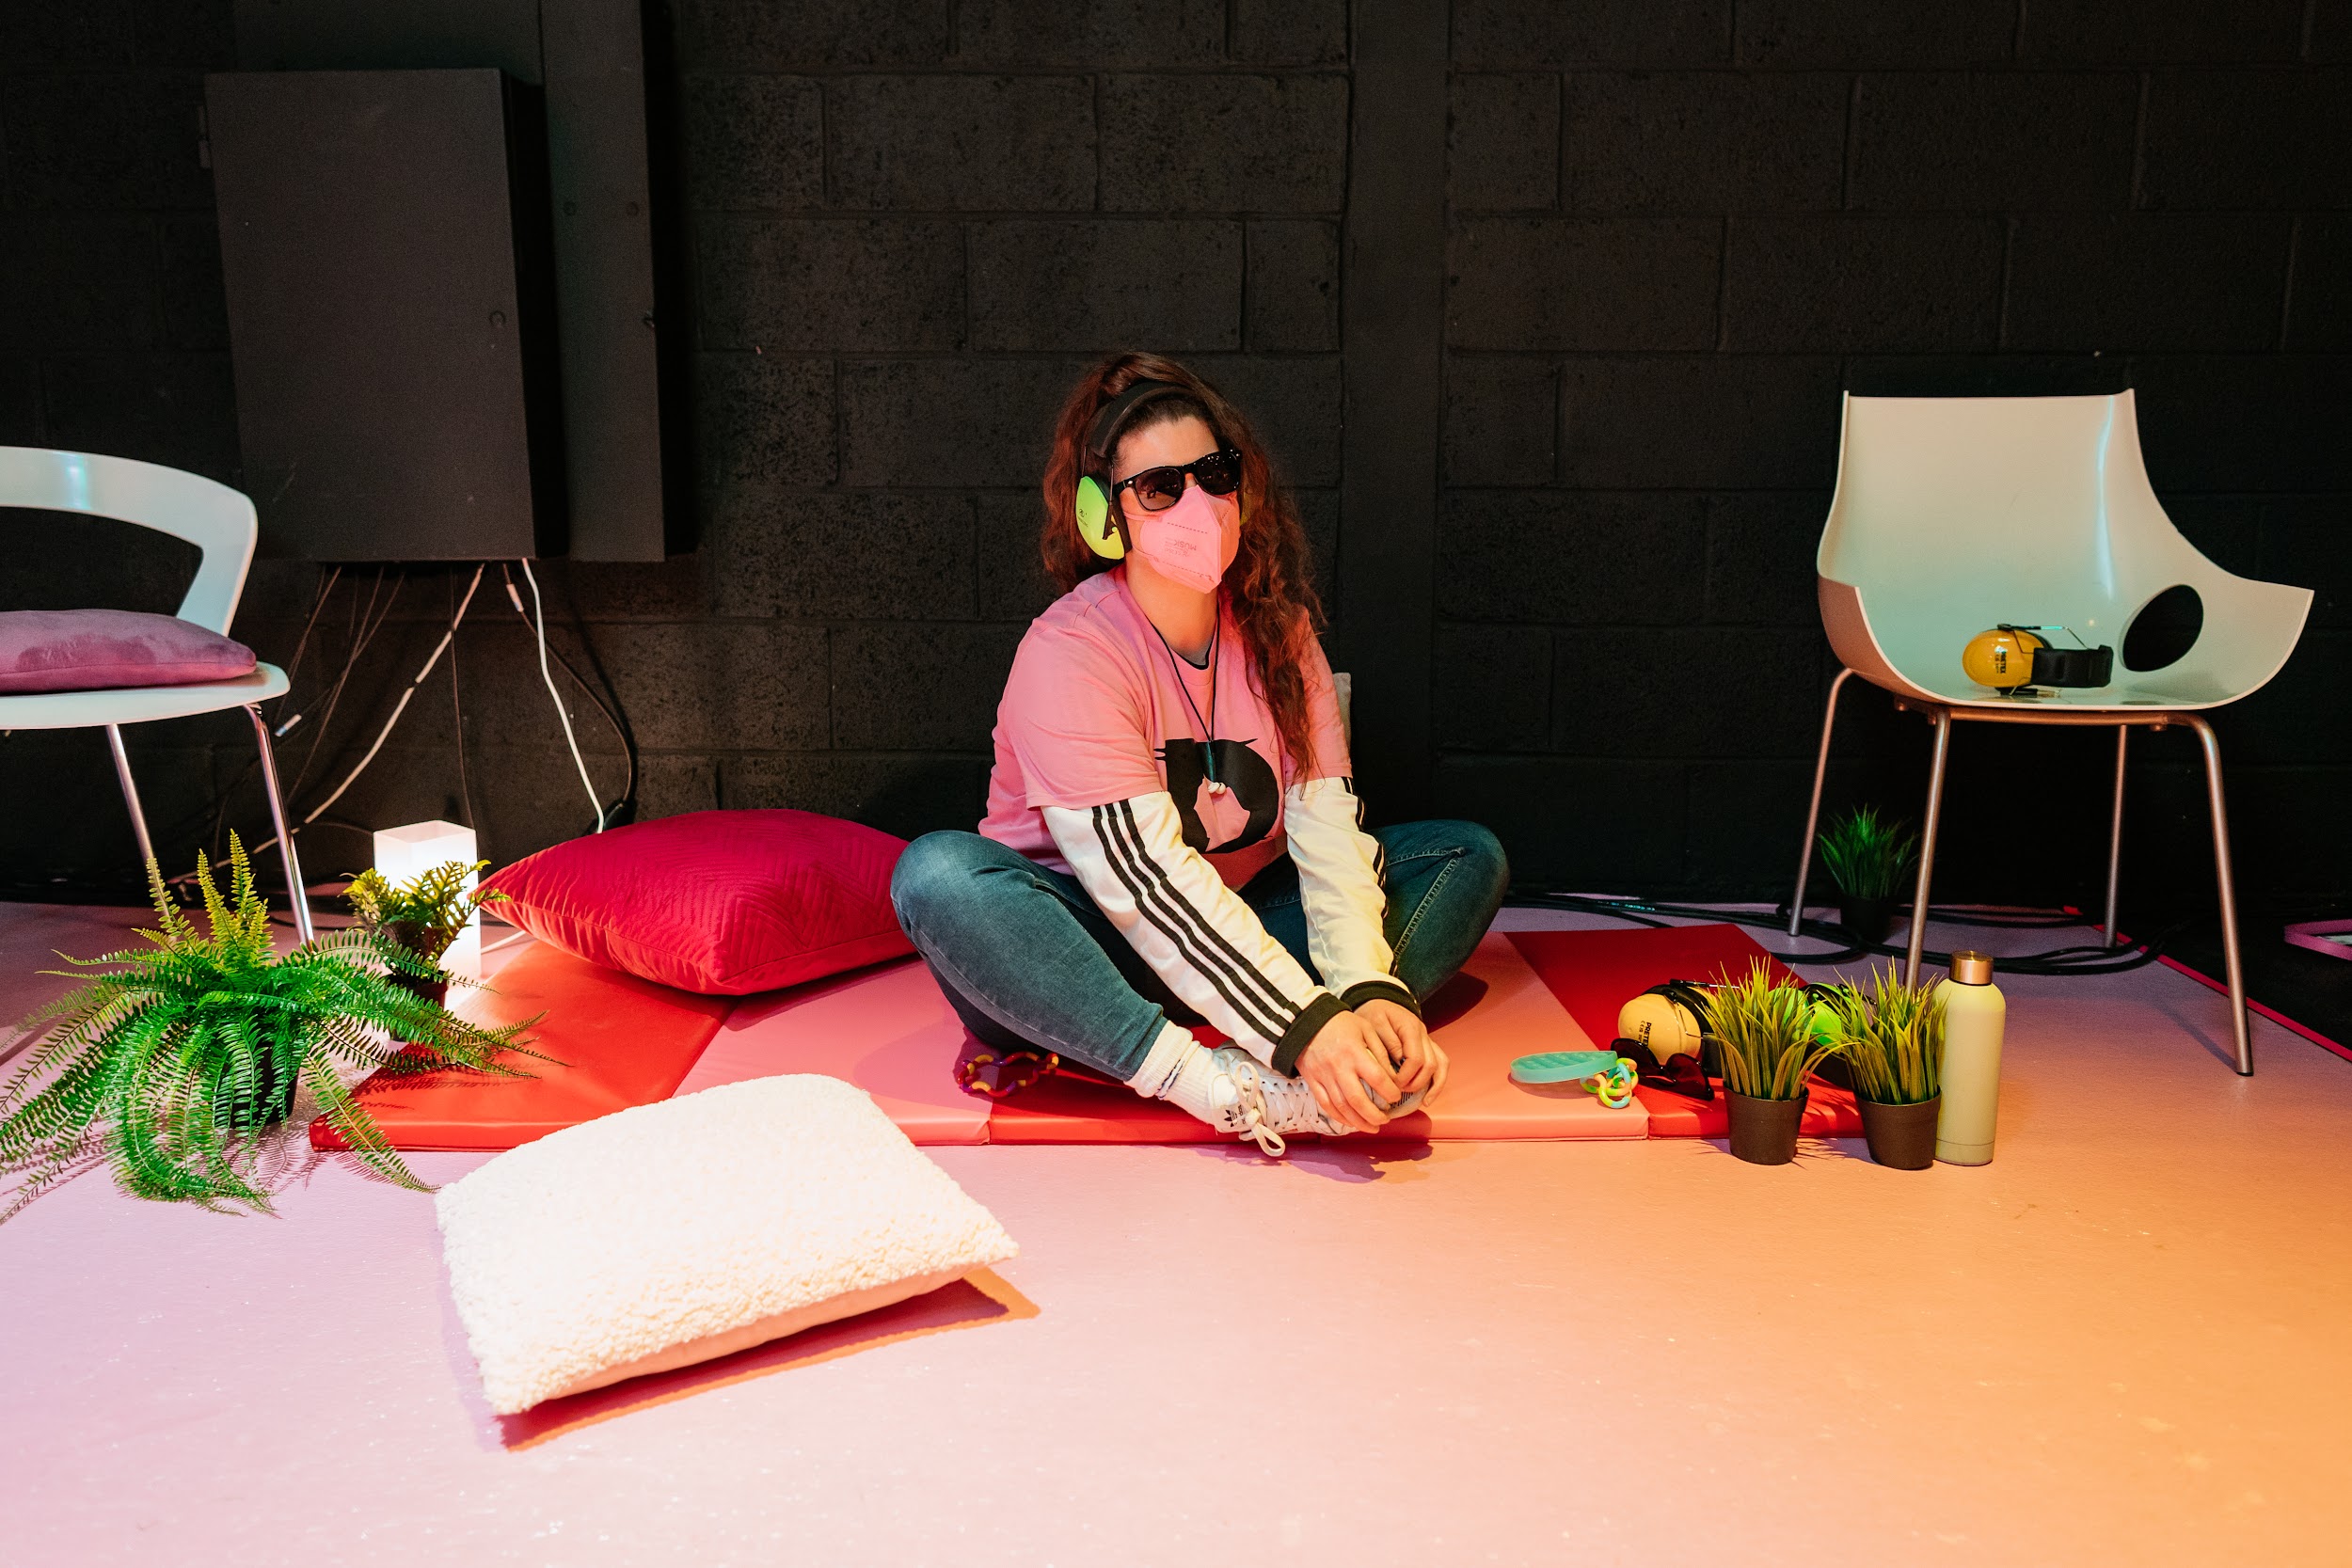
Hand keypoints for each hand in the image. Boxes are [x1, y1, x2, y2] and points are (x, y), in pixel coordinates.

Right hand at [1295, 1011, 1402, 1133]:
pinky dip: (1339, 1117)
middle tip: (1386, 1120)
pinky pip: (1326, 1105)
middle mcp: (1339, 1068)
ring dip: (1358, 1122)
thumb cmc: (1339, 1023)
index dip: (1390, 1091)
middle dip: (1374, 1115)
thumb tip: (1392, 1075)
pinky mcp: (1312, 1082)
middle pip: (1358, 1100)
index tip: (1396, 1097)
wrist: (1304, 1022)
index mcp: (1354, 1053)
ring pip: (1342, 1107)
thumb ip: (1380, 1050)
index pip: (1377, 1078)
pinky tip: (1351, 1123)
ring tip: (1372, 1127)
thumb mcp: (1365, 1027)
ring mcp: (1324, 1077)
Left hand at [1356, 998, 1446, 1106]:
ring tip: (1422, 1102)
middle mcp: (1423, 1034)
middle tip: (1398, 1092)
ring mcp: (1428, 1040)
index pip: (1415, 1059)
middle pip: (1430, 1065)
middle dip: (1416, 1083)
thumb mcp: (1373, 1023)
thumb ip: (1386, 1043)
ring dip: (1432, 1085)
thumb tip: (1397, 1066)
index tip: (1391, 1085)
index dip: (1405, 1076)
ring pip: (1441, 1065)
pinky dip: (1437, 1082)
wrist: (1379, 999)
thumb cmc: (1374, 1012)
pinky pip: (1441, 1064)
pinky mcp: (1427, 1046)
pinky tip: (1428, 1098)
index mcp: (1411, 1028)